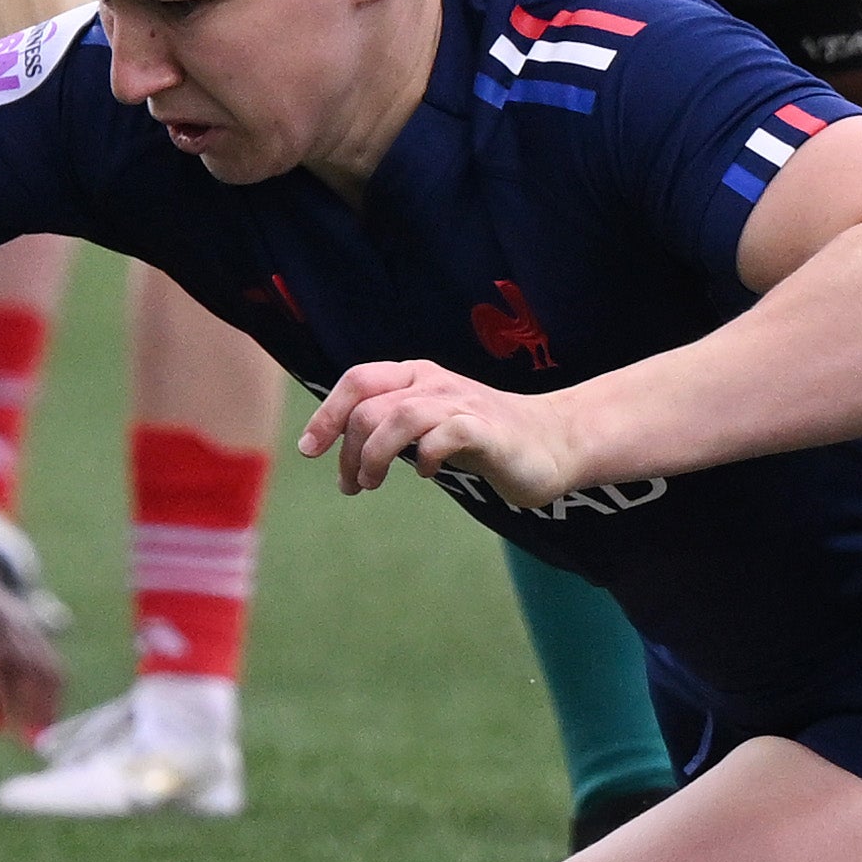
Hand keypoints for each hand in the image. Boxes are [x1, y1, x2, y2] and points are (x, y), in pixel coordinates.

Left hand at [0, 568, 66, 746]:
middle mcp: (1, 621)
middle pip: (29, 664)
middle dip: (33, 705)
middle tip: (28, 746)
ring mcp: (22, 622)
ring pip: (48, 665)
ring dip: (47, 702)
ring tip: (34, 738)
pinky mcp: (33, 628)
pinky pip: (50, 662)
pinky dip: (49, 692)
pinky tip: (36, 719)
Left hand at [302, 361, 579, 504]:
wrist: (551, 443)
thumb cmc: (480, 438)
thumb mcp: (426, 425)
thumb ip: (389, 426)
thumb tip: (341, 449)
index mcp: (415, 376)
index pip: (357, 380)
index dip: (326, 414)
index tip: (310, 451)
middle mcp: (434, 383)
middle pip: (369, 407)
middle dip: (348, 451)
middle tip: (353, 485)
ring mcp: (462, 404)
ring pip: (400, 417)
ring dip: (375, 456)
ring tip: (372, 483)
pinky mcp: (488, 431)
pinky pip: (446, 435)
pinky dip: (427, 456)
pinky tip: (425, 473)